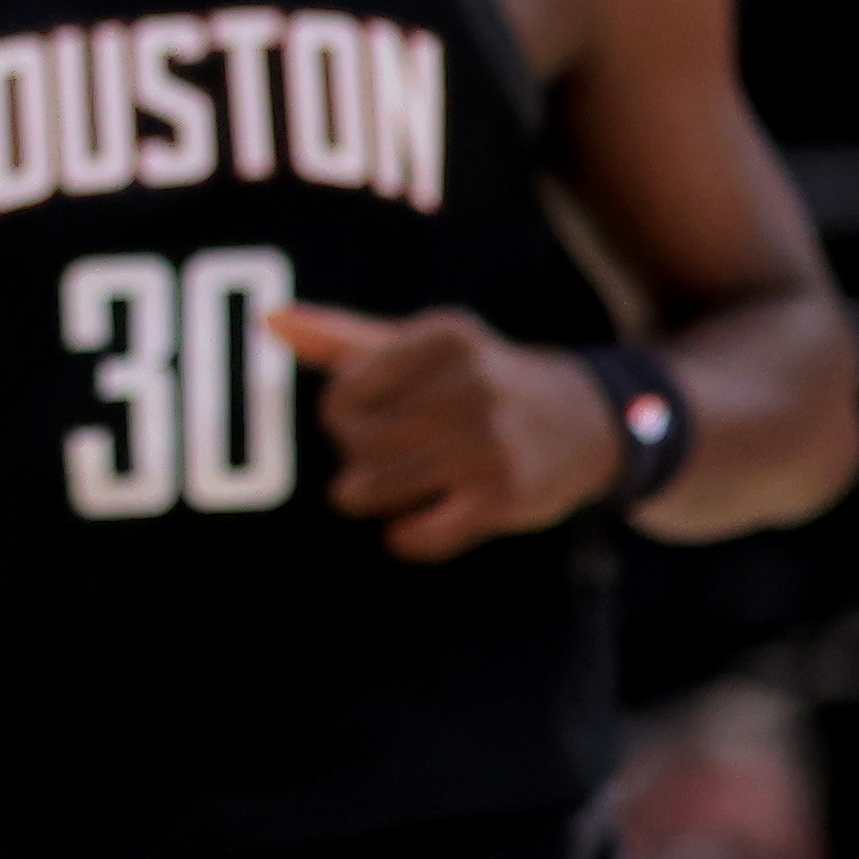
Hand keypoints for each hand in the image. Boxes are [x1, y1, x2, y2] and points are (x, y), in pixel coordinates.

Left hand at [270, 304, 619, 559]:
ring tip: (402, 485)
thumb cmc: (482, 380)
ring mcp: (490, 443)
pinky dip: (408, 536)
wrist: (589, 422)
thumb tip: (269, 322)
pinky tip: (425, 517)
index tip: (373, 415)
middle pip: (352, 440)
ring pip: (370, 487)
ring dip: (373, 497)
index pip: (339, 393)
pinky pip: (416, 536)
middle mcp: (471, 384)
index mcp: (444, 338)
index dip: (342, 414)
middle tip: (393, 452)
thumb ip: (342, 336)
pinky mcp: (505, 498)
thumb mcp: (423, 346)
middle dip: (358, 455)